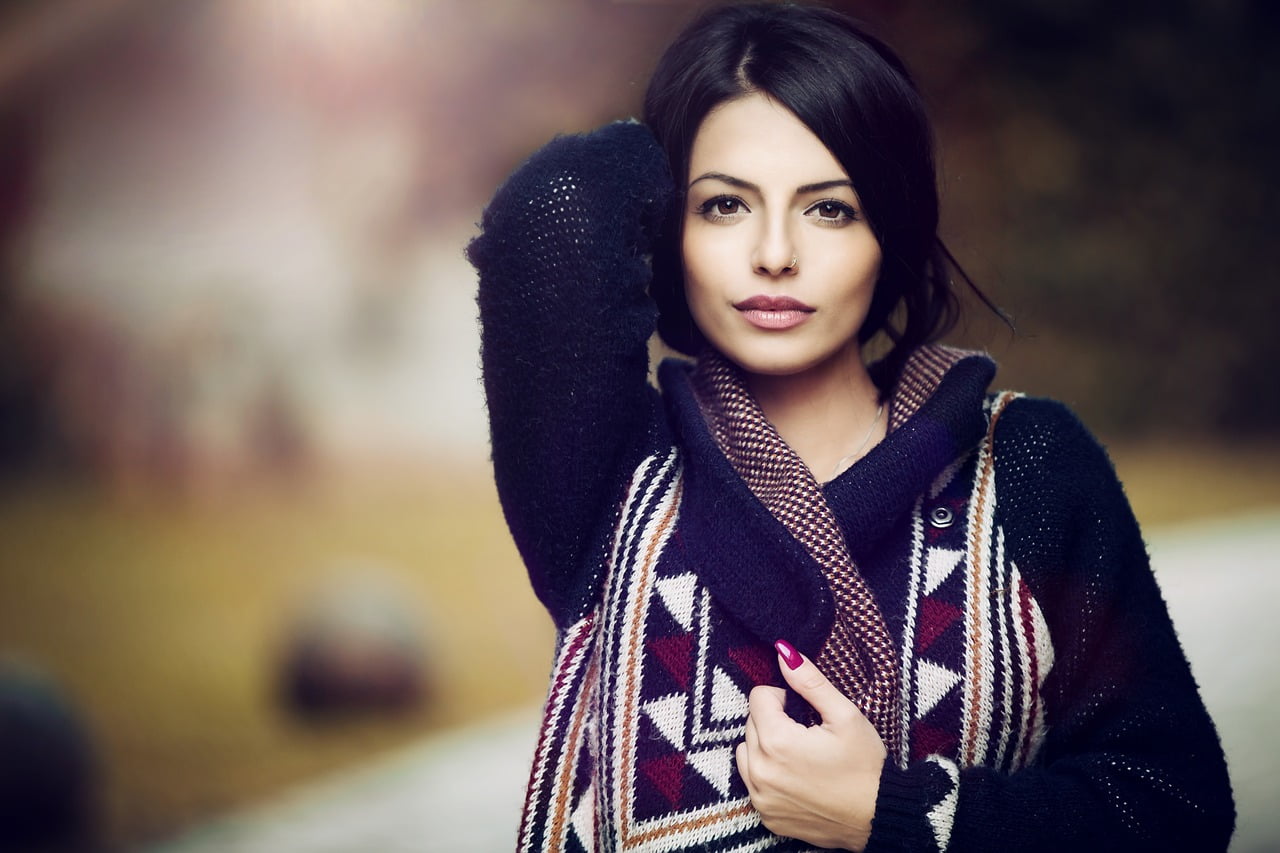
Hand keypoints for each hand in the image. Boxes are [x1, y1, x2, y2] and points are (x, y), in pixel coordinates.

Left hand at [735, 640, 886, 851]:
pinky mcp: (766, 815)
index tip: (804, 711)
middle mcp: (760, 771)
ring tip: (798, 753)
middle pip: (750, 724)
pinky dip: (768, 775)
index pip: (758, 697)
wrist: (878, 817)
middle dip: (774, 721)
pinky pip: (753, 783)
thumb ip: (809, 681)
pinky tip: (796, 777)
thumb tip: (782, 652)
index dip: (783, 697)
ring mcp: (761, 797)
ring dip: (765, 747)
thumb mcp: (844, 715)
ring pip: (746, 752)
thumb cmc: (866, 766)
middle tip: (806, 733)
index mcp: (777, 741)